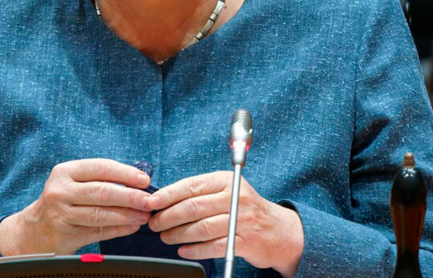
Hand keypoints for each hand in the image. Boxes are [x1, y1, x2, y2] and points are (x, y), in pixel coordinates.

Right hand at [0, 159, 154, 254]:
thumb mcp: (73, 184)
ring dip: (127, 215)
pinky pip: (98, 231)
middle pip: (102, 191)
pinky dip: (118, 229)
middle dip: (131, 196)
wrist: (35, 230)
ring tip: (144, 216)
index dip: (125, 173)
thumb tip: (138, 179)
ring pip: (101, 214)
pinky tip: (131, 227)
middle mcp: (60, 191)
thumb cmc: (62, 202)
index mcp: (65, 172)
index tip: (145, 180)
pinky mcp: (66, 234)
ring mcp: (61, 213)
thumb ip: (100, 179)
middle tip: (149, 200)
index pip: (100, 167)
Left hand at [146, 172, 303, 277]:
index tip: (152, 202)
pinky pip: (213, 247)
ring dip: (177, 234)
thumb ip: (202, 193)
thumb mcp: (228, 192)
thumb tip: (166, 198)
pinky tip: (183, 250)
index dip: (167, 194)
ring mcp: (241, 220)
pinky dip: (194, 250)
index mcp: (227, 181)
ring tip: (165, 237)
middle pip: (193, 207)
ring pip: (200, 228)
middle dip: (168, 216)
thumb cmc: (247, 210)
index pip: (191, 185)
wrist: (280, 232)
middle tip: (154, 224)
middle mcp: (235, 198)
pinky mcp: (245, 241)